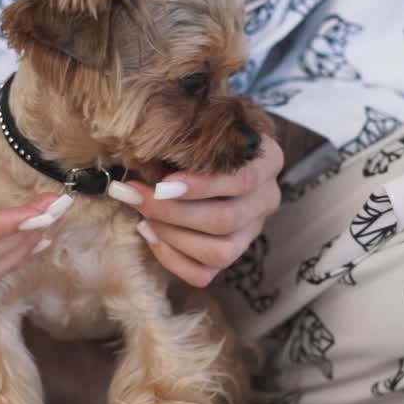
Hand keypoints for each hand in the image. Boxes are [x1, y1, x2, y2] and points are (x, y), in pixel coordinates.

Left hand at [111, 134, 283, 287]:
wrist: (208, 151)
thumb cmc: (200, 136)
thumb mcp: (199, 129)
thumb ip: (182, 142)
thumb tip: (141, 162)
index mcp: (268, 161)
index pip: (242, 181)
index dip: (200, 187)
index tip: (161, 184)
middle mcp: (267, 199)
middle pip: (226, 220)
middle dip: (173, 212)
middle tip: (135, 196)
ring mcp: (252, 231)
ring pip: (220, 252)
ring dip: (172, 236)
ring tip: (143, 215)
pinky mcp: (232, 255)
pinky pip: (204, 274)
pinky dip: (171, 258)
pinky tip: (150, 234)